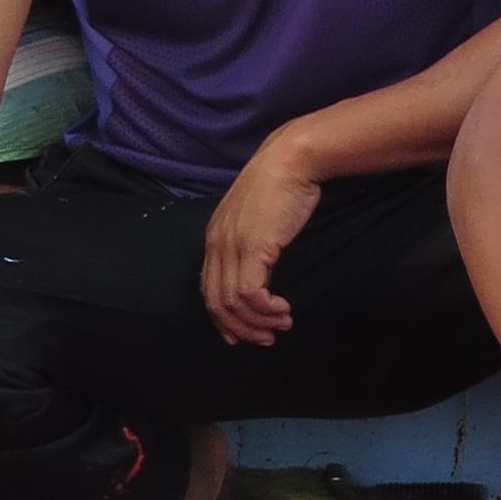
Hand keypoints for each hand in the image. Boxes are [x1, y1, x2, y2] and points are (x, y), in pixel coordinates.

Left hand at [202, 135, 322, 346]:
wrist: (292, 160)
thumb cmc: (281, 185)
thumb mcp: (256, 217)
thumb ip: (251, 240)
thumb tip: (260, 266)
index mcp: (213, 237)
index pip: (208, 289)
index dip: (223, 319)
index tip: (243, 335)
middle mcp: (216, 244)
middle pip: (216, 303)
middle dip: (241, 328)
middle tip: (266, 339)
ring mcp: (232, 246)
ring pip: (233, 303)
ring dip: (258, 322)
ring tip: (281, 325)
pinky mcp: (253, 248)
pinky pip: (250, 293)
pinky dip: (266, 309)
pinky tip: (283, 309)